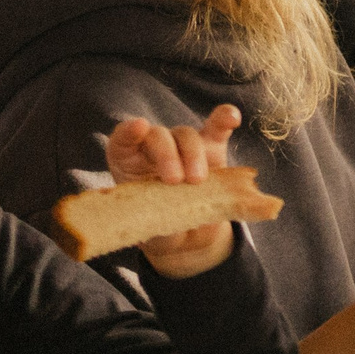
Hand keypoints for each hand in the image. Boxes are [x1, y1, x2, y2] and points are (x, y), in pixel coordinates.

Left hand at [106, 104, 240, 279]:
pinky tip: (232, 118)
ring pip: (187, 135)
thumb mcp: (150, 228)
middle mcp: (154, 148)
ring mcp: (184, 146)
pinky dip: (224, 120)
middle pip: (159, 136)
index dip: (129, 131)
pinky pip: (217, 128)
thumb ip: (155, 220)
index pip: (123, 140)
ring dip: (193, 154)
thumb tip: (165, 225)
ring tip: (198, 180)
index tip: (139, 127)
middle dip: (167, 154)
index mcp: (129, 163)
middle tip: (174, 181)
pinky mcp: (212, 148)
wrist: (186, 235)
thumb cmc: (159, 228)